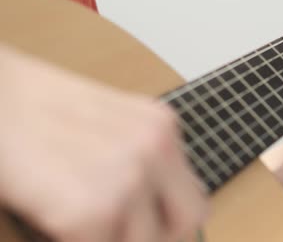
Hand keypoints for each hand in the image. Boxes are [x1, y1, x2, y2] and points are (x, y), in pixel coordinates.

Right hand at [0, 46, 207, 241]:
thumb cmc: (34, 109)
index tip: (152, 229)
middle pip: (187, 222)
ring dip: (113, 239)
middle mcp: (156, 149)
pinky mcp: (93, 210)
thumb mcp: (110, 125)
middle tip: (122, 234)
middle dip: (157, 238)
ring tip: (83, 223)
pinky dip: (78, 241)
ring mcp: (129, 179)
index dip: (171, 220)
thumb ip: (140, 160)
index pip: (194, 196)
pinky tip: (58, 222)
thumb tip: (153, 209)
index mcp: (162, 127)